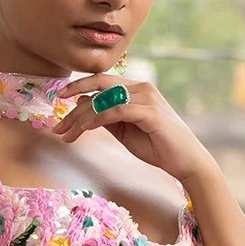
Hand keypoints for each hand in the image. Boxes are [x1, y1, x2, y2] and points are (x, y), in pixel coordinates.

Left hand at [49, 75, 214, 185]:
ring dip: (81, 117)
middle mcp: (141, 87)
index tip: (59, 105)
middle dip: (74, 100)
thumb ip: (107, 118)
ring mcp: (147, 98)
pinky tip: (85, 129)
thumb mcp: (125, 131)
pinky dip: (98, 118)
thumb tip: (83, 105)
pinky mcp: (150, 112)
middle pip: (99, 85)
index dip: (78, 91)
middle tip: (56, 123)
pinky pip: (117, 111)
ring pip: (104, 99)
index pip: (101, 84)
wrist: (187, 162)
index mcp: (136, 89)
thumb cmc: (159, 148)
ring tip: (67, 133)